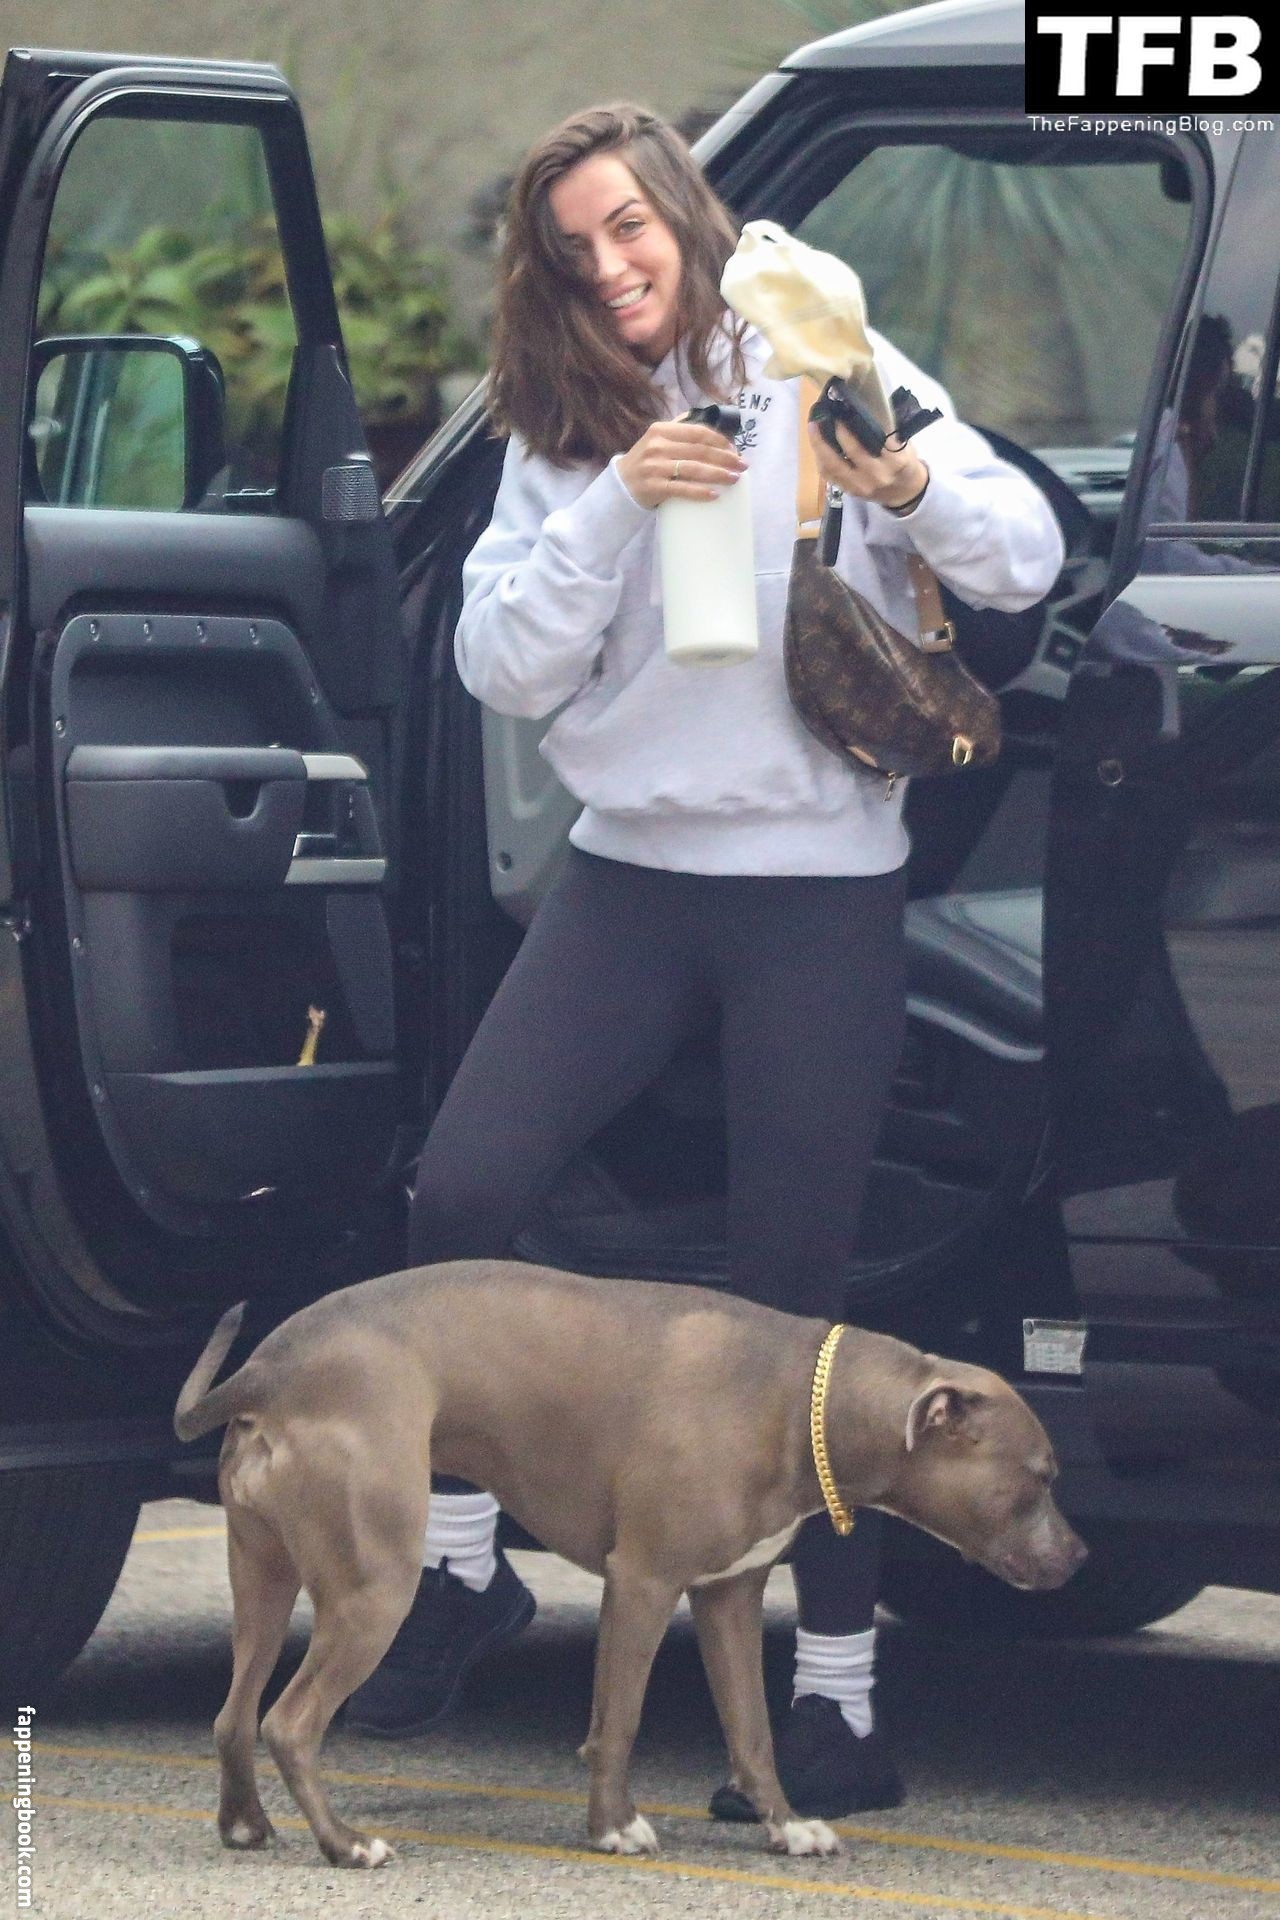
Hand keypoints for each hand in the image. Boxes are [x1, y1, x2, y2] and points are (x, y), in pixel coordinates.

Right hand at [617, 419, 746, 510]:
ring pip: (694, 469)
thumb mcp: (656, 438)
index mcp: (662, 430)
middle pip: (700, 450)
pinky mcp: (655, 487)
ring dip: (718, 474)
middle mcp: (658, 446)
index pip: (698, 432)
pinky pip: (683, 489)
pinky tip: (715, 494)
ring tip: (735, 479)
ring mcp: (655, 467)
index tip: (734, 449)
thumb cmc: (645, 460)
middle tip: (742, 465)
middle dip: (725, 458)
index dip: (720, 440)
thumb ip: (678, 427)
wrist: (621, 484)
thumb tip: (707, 419)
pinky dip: (700, 492)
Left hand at [808, 416, 928, 511]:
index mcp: (895, 461)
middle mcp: (877, 475)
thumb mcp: (904, 445)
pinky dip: (821, 459)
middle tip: (826, 415)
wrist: (903, 493)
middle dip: (836, 431)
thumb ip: (886, 432)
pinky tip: (818, 446)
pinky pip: (829, 475)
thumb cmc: (904, 463)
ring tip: (813, 427)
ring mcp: (861, 486)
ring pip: (834, 466)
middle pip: (851, 451)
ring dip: (820, 445)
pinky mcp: (850, 492)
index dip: (860, 423)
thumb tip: (862, 410)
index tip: (848, 408)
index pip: (877, 439)